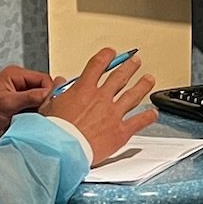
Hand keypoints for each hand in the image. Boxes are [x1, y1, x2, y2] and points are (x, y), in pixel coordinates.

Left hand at [0, 66, 53, 144]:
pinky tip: (34, 121)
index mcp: (16, 75)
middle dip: (46, 102)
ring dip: (42, 110)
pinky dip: (38, 115)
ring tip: (37, 119)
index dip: (49, 92)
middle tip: (44, 114)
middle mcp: (20, 82)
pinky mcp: (22, 107)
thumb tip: (49, 94)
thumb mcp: (6, 103)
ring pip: (42, 100)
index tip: (49, 106)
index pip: (44, 79)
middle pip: (45, 90)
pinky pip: (37, 109)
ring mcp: (22, 95)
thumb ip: (29, 97)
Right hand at [46, 47, 156, 165]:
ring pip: (133, 95)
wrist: (62, 150)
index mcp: (84, 90)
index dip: (106, 56)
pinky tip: (153, 113)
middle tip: (135, 62)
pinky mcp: (120, 131)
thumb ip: (57, 91)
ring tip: (149, 79)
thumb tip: (60, 81)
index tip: (111, 53)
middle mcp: (101, 98)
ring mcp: (113, 114)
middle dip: (129, 67)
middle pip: (119, 77)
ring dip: (142, 85)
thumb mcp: (49, 105)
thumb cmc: (54, 131)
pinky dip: (148, 117)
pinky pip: (138, 121)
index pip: (98, 65)